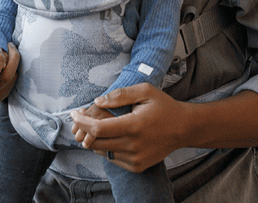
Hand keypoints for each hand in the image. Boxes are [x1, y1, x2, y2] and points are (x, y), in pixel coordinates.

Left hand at [70, 83, 184, 172]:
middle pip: (95, 142)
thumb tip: (97, 101)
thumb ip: (120, 95)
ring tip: (95, 123)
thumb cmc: (163, 106)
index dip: (81, 121)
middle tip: (81, 116)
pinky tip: (110, 134)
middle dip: (83, 129)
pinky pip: (112, 157)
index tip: (74, 113)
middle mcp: (133, 146)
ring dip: (93, 138)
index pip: (97, 129)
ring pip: (102, 151)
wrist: (183, 128)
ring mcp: (135, 159)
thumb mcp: (145, 91)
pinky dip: (106, 146)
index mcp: (134, 126)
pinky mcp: (137, 166)